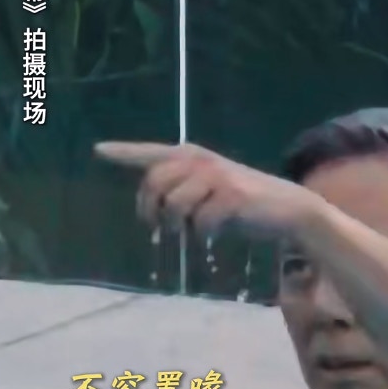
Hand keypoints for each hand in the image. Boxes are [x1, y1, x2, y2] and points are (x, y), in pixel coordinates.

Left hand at [94, 141, 317, 238]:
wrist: (289, 209)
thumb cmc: (246, 204)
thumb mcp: (210, 192)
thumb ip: (181, 193)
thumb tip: (152, 216)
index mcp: (194, 157)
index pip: (152, 153)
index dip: (124, 152)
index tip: (98, 150)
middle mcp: (201, 161)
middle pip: (154, 183)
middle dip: (150, 210)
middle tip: (156, 228)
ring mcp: (216, 177)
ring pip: (174, 205)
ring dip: (177, 226)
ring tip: (189, 233)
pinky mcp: (231, 196)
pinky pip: (201, 221)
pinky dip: (203, 235)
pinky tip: (212, 237)